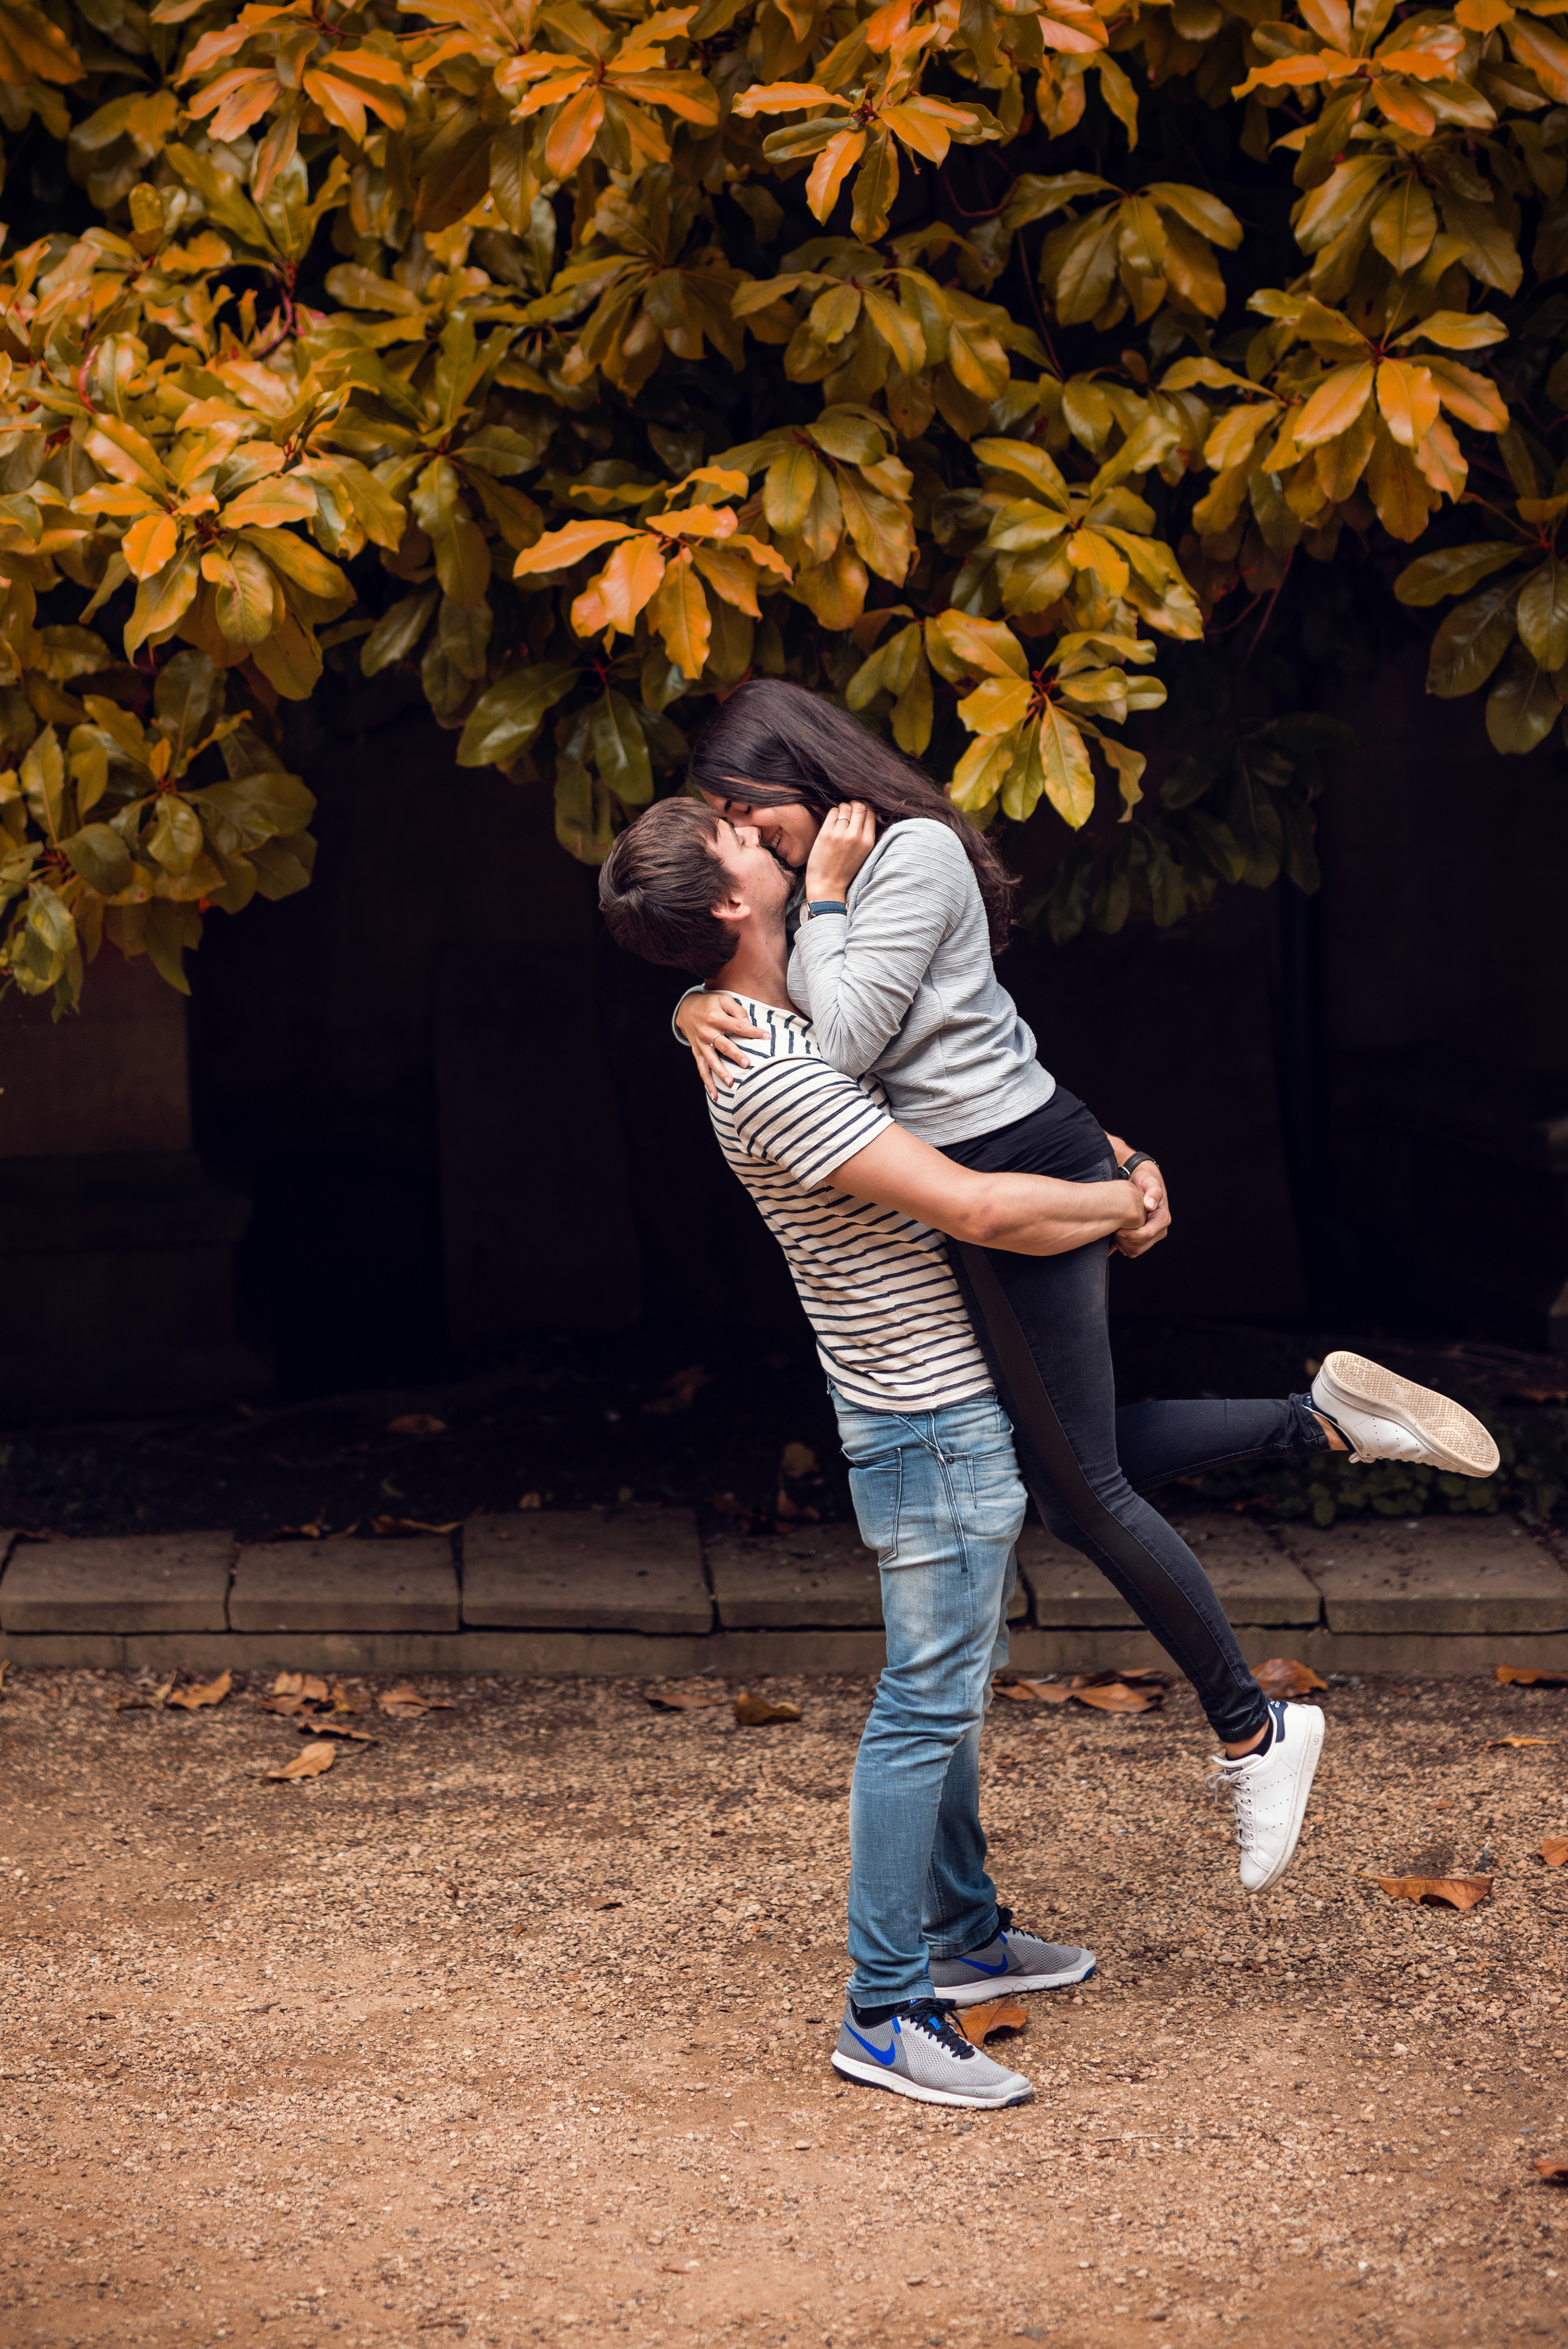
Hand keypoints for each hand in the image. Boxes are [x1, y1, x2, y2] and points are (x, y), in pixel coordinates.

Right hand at [675, 991, 765, 1099]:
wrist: (686, 1009)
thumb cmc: (710, 1004)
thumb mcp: (723, 999)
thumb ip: (737, 1010)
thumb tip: (749, 1022)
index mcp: (716, 1017)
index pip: (738, 1026)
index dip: (753, 1031)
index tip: (767, 1036)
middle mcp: (707, 1032)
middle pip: (723, 1046)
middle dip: (735, 1055)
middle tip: (747, 1064)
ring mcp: (700, 1044)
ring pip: (711, 1060)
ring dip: (720, 1072)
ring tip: (731, 1083)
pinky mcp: (697, 1052)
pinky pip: (701, 1069)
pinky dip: (708, 1082)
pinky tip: (716, 1096)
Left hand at [803, 800, 876, 904]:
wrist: (828, 884)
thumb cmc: (845, 869)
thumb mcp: (863, 853)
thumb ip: (866, 834)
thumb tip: (865, 812)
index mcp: (868, 842)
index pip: (870, 813)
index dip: (865, 808)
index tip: (860, 811)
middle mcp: (856, 836)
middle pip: (859, 806)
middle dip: (855, 805)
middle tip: (849, 810)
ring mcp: (840, 834)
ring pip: (845, 807)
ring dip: (843, 808)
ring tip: (840, 817)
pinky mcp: (826, 833)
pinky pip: (832, 812)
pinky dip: (833, 813)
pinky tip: (832, 822)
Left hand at [1102, 1134, 1168, 1257]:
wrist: (1140, 1184)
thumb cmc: (1145, 1181)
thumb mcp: (1149, 1181)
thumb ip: (1153, 1192)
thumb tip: (1150, 1205)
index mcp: (1163, 1219)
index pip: (1148, 1234)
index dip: (1132, 1234)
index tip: (1119, 1228)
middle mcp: (1159, 1230)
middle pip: (1140, 1246)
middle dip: (1125, 1240)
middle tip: (1115, 1227)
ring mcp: (1151, 1237)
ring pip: (1134, 1251)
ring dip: (1122, 1243)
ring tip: (1115, 1228)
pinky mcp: (1141, 1240)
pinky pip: (1130, 1250)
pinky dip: (1120, 1245)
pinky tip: (1115, 1233)